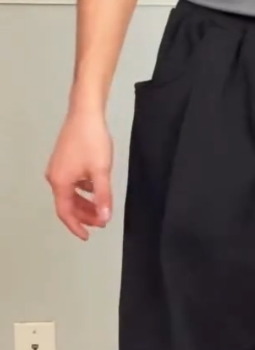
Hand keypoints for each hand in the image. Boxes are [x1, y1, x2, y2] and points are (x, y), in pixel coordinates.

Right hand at [46, 107, 113, 239]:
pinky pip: (72, 183)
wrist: (85, 112)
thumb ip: (103, 196)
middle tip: (101, 222)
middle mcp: (55, 176)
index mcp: (60, 182)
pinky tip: (95, 190)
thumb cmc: (92, 140)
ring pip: (70, 194)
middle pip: (67, 204)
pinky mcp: (64, 160)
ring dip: (84, 204)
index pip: (65, 212)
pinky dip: (83, 191)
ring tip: (100, 209)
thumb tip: (105, 218)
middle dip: (84, 215)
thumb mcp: (101, 171)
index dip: (76, 226)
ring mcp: (58, 168)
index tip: (87, 236)